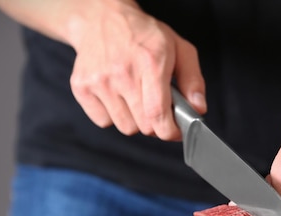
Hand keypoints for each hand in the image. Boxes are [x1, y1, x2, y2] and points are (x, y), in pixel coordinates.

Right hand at [67, 1, 205, 138]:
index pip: (158, 114)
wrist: (101, 19)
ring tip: (135, 98)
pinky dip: (113, 115)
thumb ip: (193, 80)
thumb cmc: (144, 35)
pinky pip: (103, 121)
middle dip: (155, 123)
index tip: (174, 131)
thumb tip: (198, 109)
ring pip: (125, 127)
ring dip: (135, 120)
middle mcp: (122, 72)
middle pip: (144, 126)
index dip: (169, 131)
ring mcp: (99, 81)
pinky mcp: (82, 87)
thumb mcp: (179, 48)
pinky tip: (117, 96)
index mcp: (150, 62)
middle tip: (156, 107)